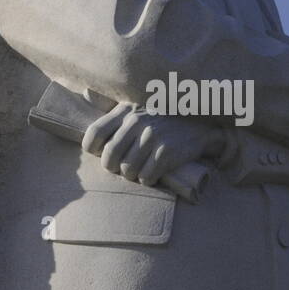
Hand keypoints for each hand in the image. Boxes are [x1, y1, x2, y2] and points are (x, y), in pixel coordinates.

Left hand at [82, 104, 224, 187]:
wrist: (200, 123)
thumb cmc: (162, 120)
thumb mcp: (137, 109)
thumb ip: (115, 117)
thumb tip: (88, 127)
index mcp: (125, 111)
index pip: (94, 134)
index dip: (93, 150)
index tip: (101, 153)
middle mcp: (136, 122)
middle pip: (109, 157)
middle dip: (113, 168)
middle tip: (122, 168)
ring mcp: (151, 136)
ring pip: (127, 171)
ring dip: (133, 176)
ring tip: (141, 169)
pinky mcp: (166, 151)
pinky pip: (146, 177)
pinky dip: (148, 180)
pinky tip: (154, 172)